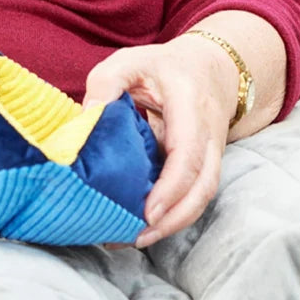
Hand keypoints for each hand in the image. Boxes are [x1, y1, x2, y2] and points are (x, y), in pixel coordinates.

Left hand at [83, 35, 239, 245]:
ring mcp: (212, 153)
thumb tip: (87, 118)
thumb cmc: (164, 66)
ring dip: (173, 223)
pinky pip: (194, 195)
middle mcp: (209, 134)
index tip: (147, 211)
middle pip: (202, 187)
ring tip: (134, 239)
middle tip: (136, 236)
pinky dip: (172, 215)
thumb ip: (106, 83)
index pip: (187, 154)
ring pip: (202, 197)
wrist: (211, 67)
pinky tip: (142, 226)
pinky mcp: (204, 166)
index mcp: (190, 104)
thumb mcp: (130, 61)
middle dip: (173, 218)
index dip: (170, 187)